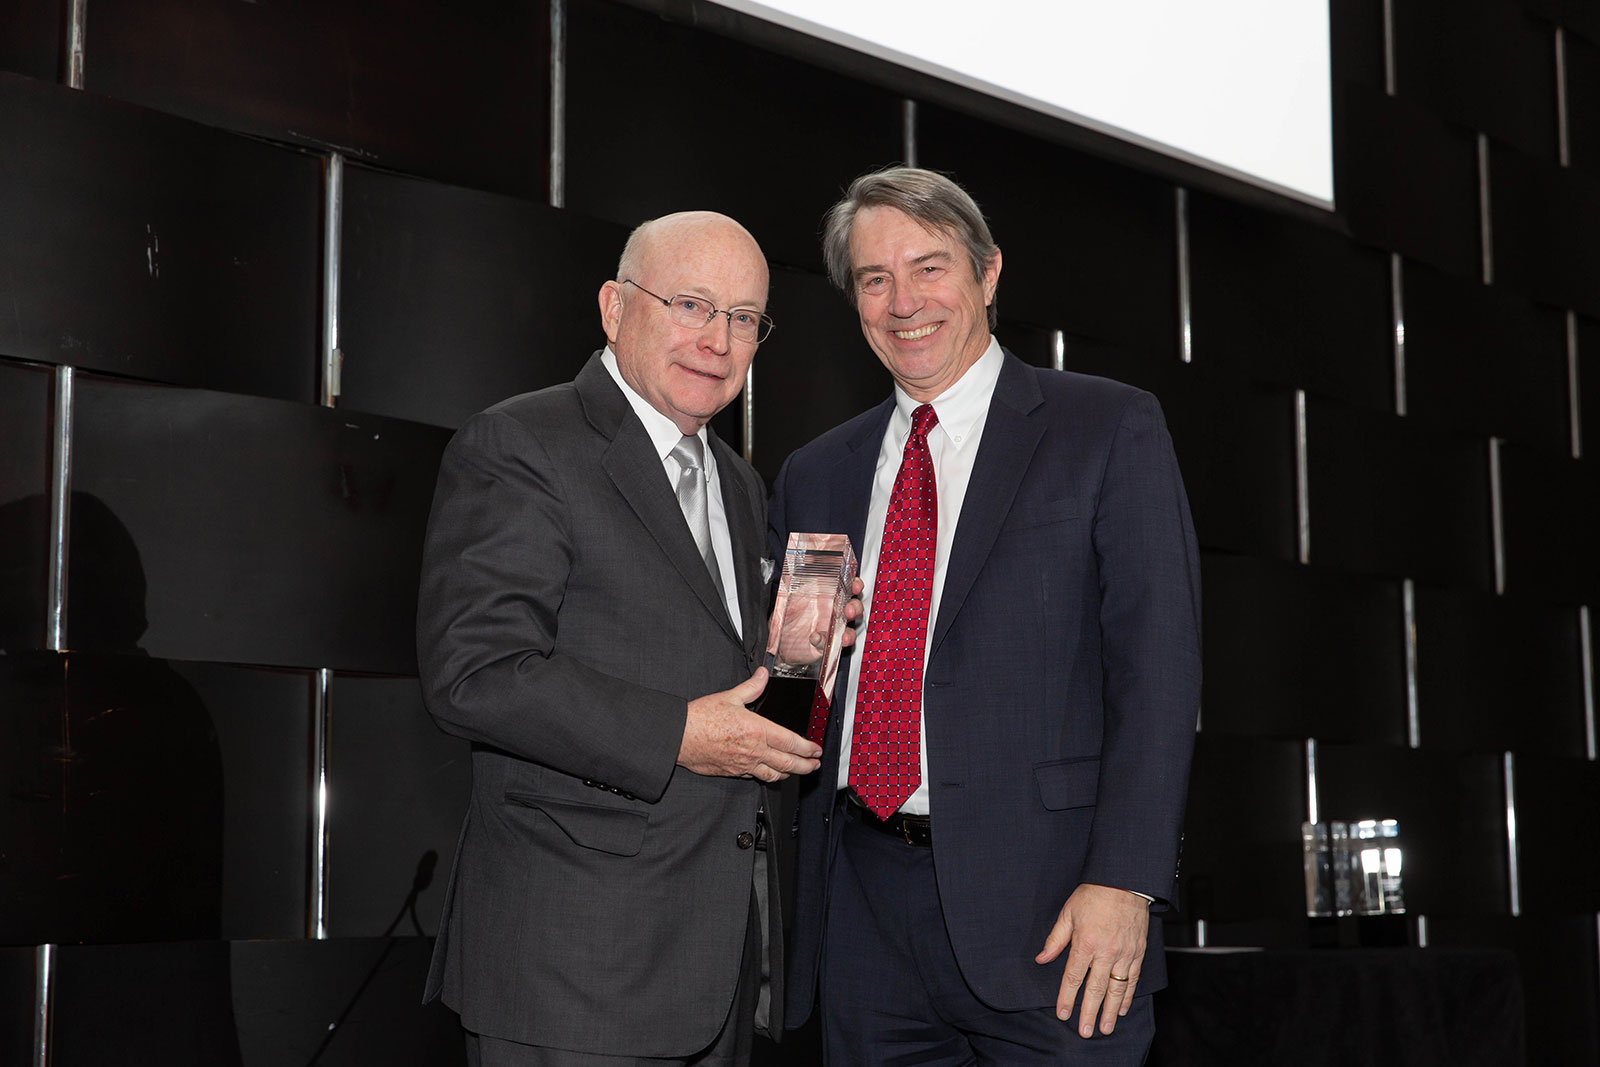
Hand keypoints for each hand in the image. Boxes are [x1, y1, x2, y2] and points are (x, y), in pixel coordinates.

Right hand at [678, 667, 822, 781]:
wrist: (679, 737)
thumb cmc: (701, 718)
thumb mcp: (729, 697)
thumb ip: (751, 687)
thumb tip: (763, 675)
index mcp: (757, 731)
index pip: (792, 743)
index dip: (808, 748)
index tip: (816, 749)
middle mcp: (753, 751)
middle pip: (789, 764)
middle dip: (806, 766)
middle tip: (815, 765)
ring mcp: (743, 764)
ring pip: (774, 775)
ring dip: (789, 774)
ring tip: (796, 771)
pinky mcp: (732, 772)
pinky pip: (756, 778)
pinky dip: (768, 776)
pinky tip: (769, 773)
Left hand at [774, 578, 866, 662]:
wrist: (776, 637)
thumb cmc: (786, 613)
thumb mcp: (788, 592)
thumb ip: (798, 576)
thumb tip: (805, 560)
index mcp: (828, 595)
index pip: (848, 587)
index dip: (856, 585)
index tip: (855, 586)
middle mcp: (833, 611)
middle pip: (854, 608)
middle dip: (855, 608)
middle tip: (849, 611)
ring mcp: (831, 629)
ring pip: (850, 630)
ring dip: (850, 632)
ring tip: (844, 636)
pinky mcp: (826, 644)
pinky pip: (830, 645)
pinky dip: (825, 643)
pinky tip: (816, 639)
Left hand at [1034, 883, 1149, 1037]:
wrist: (1125, 881)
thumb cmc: (1094, 895)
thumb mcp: (1068, 913)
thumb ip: (1055, 939)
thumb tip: (1041, 958)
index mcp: (1085, 943)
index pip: (1073, 978)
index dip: (1067, 998)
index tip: (1062, 1014)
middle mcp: (1106, 952)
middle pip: (1096, 989)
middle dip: (1089, 1013)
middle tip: (1085, 1031)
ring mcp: (1124, 954)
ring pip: (1117, 989)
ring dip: (1110, 1011)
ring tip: (1106, 1028)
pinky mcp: (1138, 952)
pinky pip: (1133, 979)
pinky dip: (1128, 996)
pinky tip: (1122, 1009)